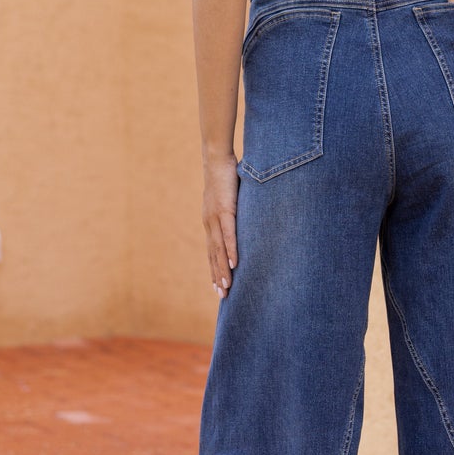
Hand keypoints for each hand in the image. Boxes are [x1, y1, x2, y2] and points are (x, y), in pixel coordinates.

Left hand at [202, 151, 238, 297]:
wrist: (216, 159)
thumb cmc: (225, 176)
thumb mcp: (229, 198)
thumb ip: (233, 211)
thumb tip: (244, 218)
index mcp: (210, 222)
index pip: (212, 251)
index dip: (214, 269)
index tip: (217, 286)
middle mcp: (209, 224)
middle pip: (213, 256)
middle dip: (217, 276)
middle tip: (222, 296)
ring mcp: (216, 218)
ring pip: (219, 250)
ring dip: (223, 269)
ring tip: (227, 287)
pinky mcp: (225, 210)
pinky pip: (229, 235)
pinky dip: (231, 251)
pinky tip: (235, 264)